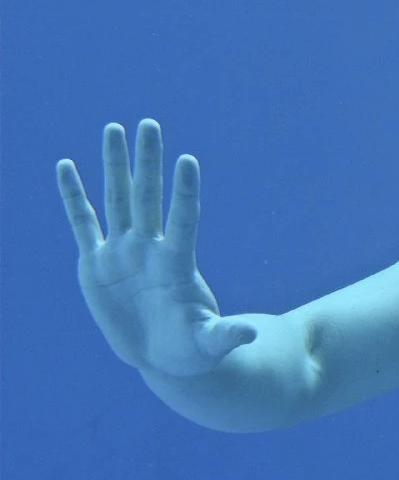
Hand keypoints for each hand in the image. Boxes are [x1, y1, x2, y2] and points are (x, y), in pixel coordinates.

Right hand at [57, 119, 255, 376]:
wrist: (162, 356)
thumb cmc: (191, 348)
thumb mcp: (209, 343)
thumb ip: (225, 335)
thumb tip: (250, 333)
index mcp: (177, 264)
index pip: (183, 218)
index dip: (184, 191)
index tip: (188, 160)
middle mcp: (149, 249)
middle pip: (148, 196)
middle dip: (148, 161)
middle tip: (150, 123)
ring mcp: (122, 253)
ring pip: (117, 199)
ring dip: (115, 165)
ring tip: (114, 128)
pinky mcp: (96, 265)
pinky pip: (83, 224)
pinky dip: (73, 197)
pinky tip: (67, 167)